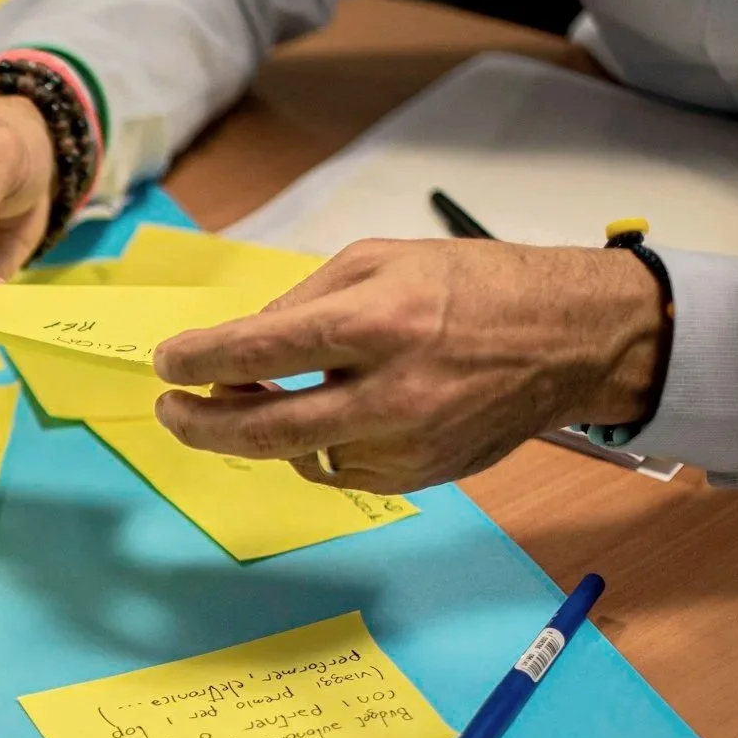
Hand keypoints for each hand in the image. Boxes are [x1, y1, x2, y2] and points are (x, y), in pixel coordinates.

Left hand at [149, 239, 664, 493]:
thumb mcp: (381, 261)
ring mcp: (408, 444)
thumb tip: (237, 346)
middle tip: (170, 410)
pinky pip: (339, 471)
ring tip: (251, 399)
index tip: (168, 361)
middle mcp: (391, 393)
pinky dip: (314, 446)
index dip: (198, 359)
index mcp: (378, 324)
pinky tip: (322, 416)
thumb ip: (302, 302)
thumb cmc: (471, 287)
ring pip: (299, 456)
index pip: (259, 351)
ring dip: (261, 431)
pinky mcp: (421, 476)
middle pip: (265, 430)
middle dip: (199, 424)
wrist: (569, 338)